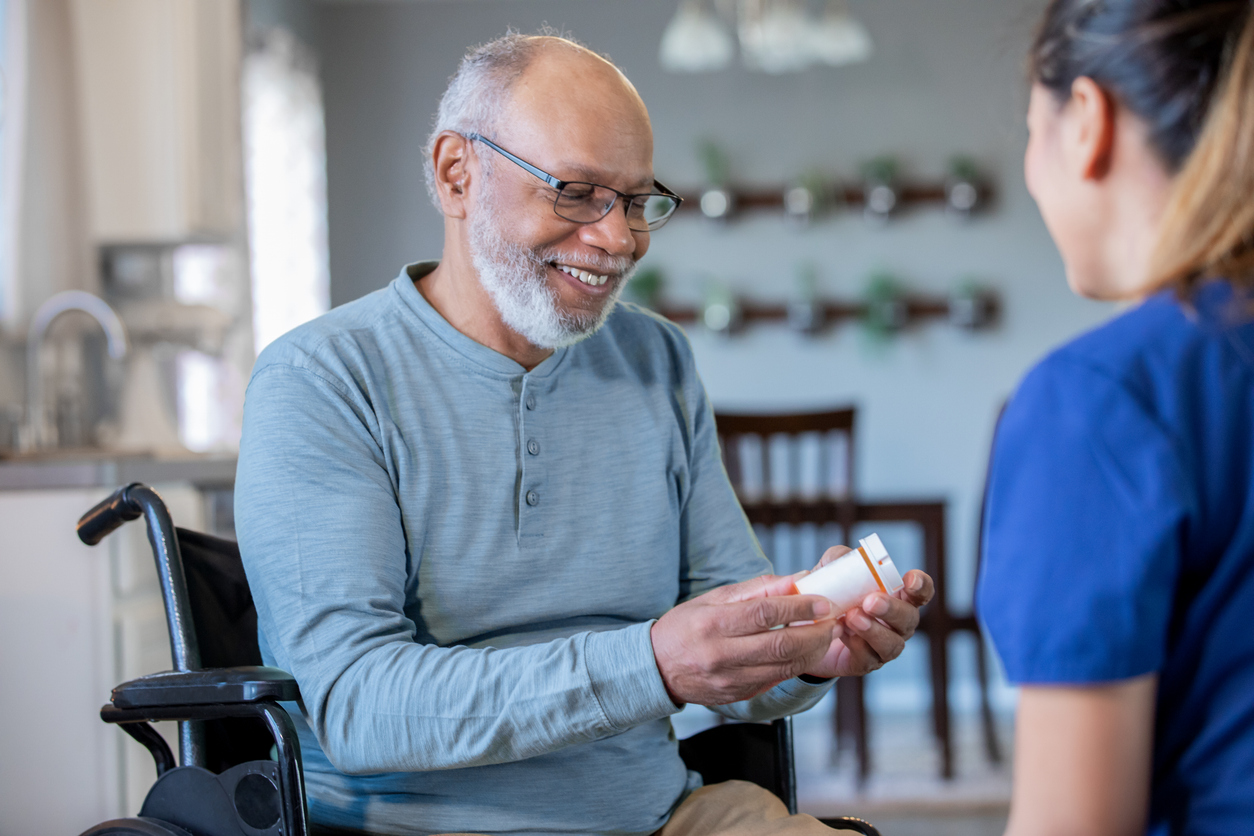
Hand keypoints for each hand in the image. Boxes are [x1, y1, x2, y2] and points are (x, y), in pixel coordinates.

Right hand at [650, 574, 839, 705]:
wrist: (657, 668)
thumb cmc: (687, 625)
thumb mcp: (714, 599)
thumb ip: (756, 589)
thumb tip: (796, 579)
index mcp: (713, 623)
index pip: (763, 613)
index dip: (798, 607)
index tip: (823, 601)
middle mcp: (721, 654)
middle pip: (780, 644)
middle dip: (815, 632)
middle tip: (833, 620)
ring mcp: (730, 680)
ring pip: (785, 667)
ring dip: (813, 651)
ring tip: (826, 634)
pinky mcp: (738, 696)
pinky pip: (776, 680)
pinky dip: (796, 665)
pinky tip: (806, 652)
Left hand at [800, 545, 934, 679]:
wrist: (809, 631)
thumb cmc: (830, 596)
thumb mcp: (831, 573)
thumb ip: (838, 560)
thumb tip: (842, 557)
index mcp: (897, 598)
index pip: (920, 592)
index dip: (921, 586)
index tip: (910, 580)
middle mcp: (897, 624)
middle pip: (909, 619)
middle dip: (892, 609)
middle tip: (870, 601)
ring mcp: (885, 645)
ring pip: (892, 643)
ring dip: (873, 630)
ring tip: (852, 617)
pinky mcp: (867, 663)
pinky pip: (869, 658)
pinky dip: (856, 646)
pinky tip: (842, 633)